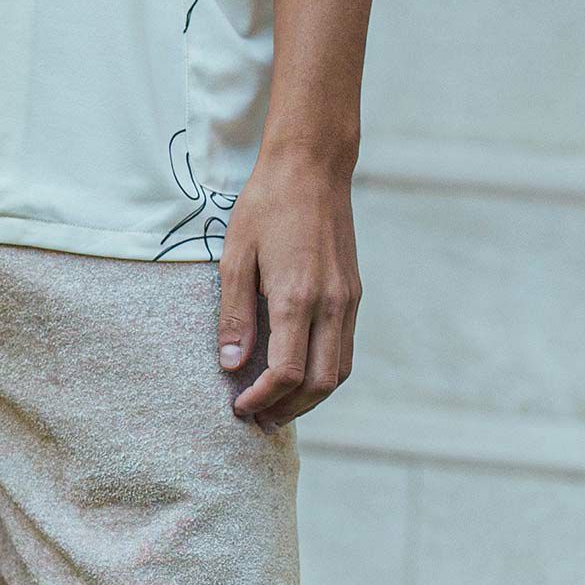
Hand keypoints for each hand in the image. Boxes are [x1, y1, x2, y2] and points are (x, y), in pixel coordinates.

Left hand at [217, 147, 361, 431]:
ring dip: (309, 399)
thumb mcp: (235, 257)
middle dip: (288, 410)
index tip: (239, 408)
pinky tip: (297, 378)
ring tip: (277, 407)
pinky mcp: (353, 295)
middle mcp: (331, 304)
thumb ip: (234, 315)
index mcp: (298, 297)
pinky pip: (344, 351)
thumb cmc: (266, 206)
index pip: (287, 373)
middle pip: (320, 385)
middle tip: (258, 419)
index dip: (262, 400)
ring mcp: (348, 300)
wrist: (313, 165)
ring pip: (338, 373)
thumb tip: (231, 365)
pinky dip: (322, 376)